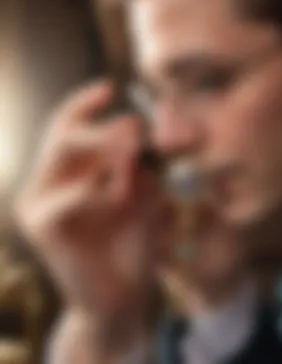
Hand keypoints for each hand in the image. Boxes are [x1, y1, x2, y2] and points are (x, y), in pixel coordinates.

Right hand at [13, 80, 161, 325]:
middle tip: (136, 128)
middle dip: (103, 125)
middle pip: (64, 133)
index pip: (66, 126)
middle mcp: (47, 183)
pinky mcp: (40, 226)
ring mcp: (37, 203)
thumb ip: (140, 164)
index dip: (84, 103)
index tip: (110, 87)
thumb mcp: (143, 194)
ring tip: (135, 162)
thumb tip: (141, 125)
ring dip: (105, 151)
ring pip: (63, 152)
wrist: (122, 295)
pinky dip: (101, 191)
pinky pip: (71, 193)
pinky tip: (122, 199)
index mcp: (69, 174)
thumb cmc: (133, 242)